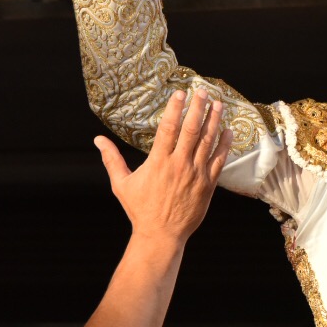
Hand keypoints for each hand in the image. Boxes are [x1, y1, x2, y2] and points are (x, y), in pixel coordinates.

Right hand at [95, 89, 230, 247]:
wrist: (161, 235)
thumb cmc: (140, 210)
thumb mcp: (122, 184)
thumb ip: (111, 160)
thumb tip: (97, 140)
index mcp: (158, 162)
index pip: (168, 128)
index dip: (175, 109)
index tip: (180, 93)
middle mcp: (179, 165)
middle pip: (191, 130)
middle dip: (197, 108)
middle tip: (202, 90)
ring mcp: (196, 174)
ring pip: (207, 141)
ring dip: (214, 120)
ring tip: (218, 103)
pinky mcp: (208, 184)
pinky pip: (219, 160)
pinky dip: (224, 144)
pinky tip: (228, 130)